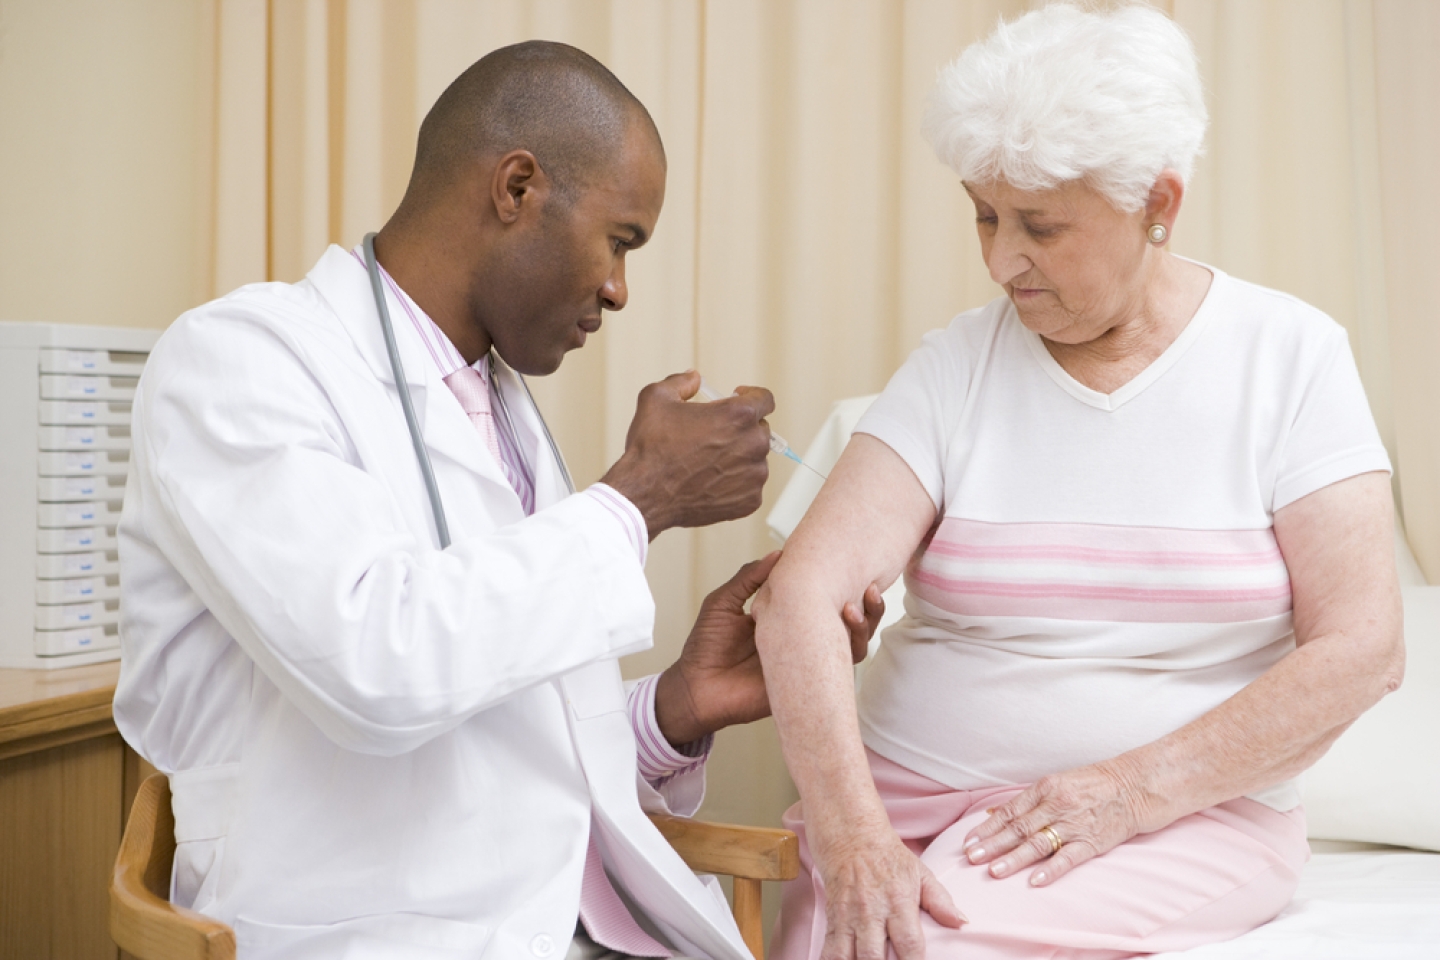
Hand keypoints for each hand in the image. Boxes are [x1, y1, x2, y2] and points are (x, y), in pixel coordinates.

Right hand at [600, 371, 775, 537]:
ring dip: (738, 458)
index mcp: (739, 415)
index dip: (752, 396)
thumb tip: (693, 378)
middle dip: (741, 430)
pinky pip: (750, 486)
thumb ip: (681, 382)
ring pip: (755, 460)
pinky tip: (710, 482)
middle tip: (713, 437)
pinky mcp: (749, 501)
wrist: (644, 495)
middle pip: (760, 429)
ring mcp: (754, 475)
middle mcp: (753, 444)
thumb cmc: (651, 450)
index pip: (765, 399)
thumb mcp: (657, 399)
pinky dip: (735, 484)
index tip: (740, 400)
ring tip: (708, 463)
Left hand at [654, 552, 885, 745]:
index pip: (826, 600)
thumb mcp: (725, 601)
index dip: (844, 585)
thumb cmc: (706, 645)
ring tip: (855, 608)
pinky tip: (843, 635)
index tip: (850, 566)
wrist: (695, 686)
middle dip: (868, 606)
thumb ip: (751, 577)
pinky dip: (848, 653)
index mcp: (789, 618)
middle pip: (850, 623)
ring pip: (852, 646)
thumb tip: (780, 552)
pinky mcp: (807, 684)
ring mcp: (808, 662)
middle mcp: (804, 639)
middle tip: (868, 587)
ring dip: (863, 626)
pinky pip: (837, 672)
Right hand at [811, 824, 963, 959]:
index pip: (909, 945)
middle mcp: (872, 912)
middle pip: (873, 957)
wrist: (850, 833)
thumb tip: (962, 923)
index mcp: (899, 902)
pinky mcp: (832, 918)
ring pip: (847, 957)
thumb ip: (941, 901)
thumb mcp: (920, 873)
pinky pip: (829, 950)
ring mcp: (848, 916)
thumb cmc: (888, 856)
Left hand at [961, 758, 1158, 886]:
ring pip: (1038, 843)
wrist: (1135, 786)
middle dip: (992, 844)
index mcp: (1045, 788)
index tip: (968, 841)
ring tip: (994, 871)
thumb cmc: (1093, 785)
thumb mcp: (1057, 783)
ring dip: (1014, 858)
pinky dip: (1051, 869)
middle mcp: (1057, 805)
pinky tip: (1035, 881)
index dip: (987, 828)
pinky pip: (1068, 858)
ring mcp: (1075, 824)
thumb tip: (993, 814)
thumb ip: (1026, 801)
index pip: (1010, 811)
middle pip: (1019, 828)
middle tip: (971, 857)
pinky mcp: (1092, 841)